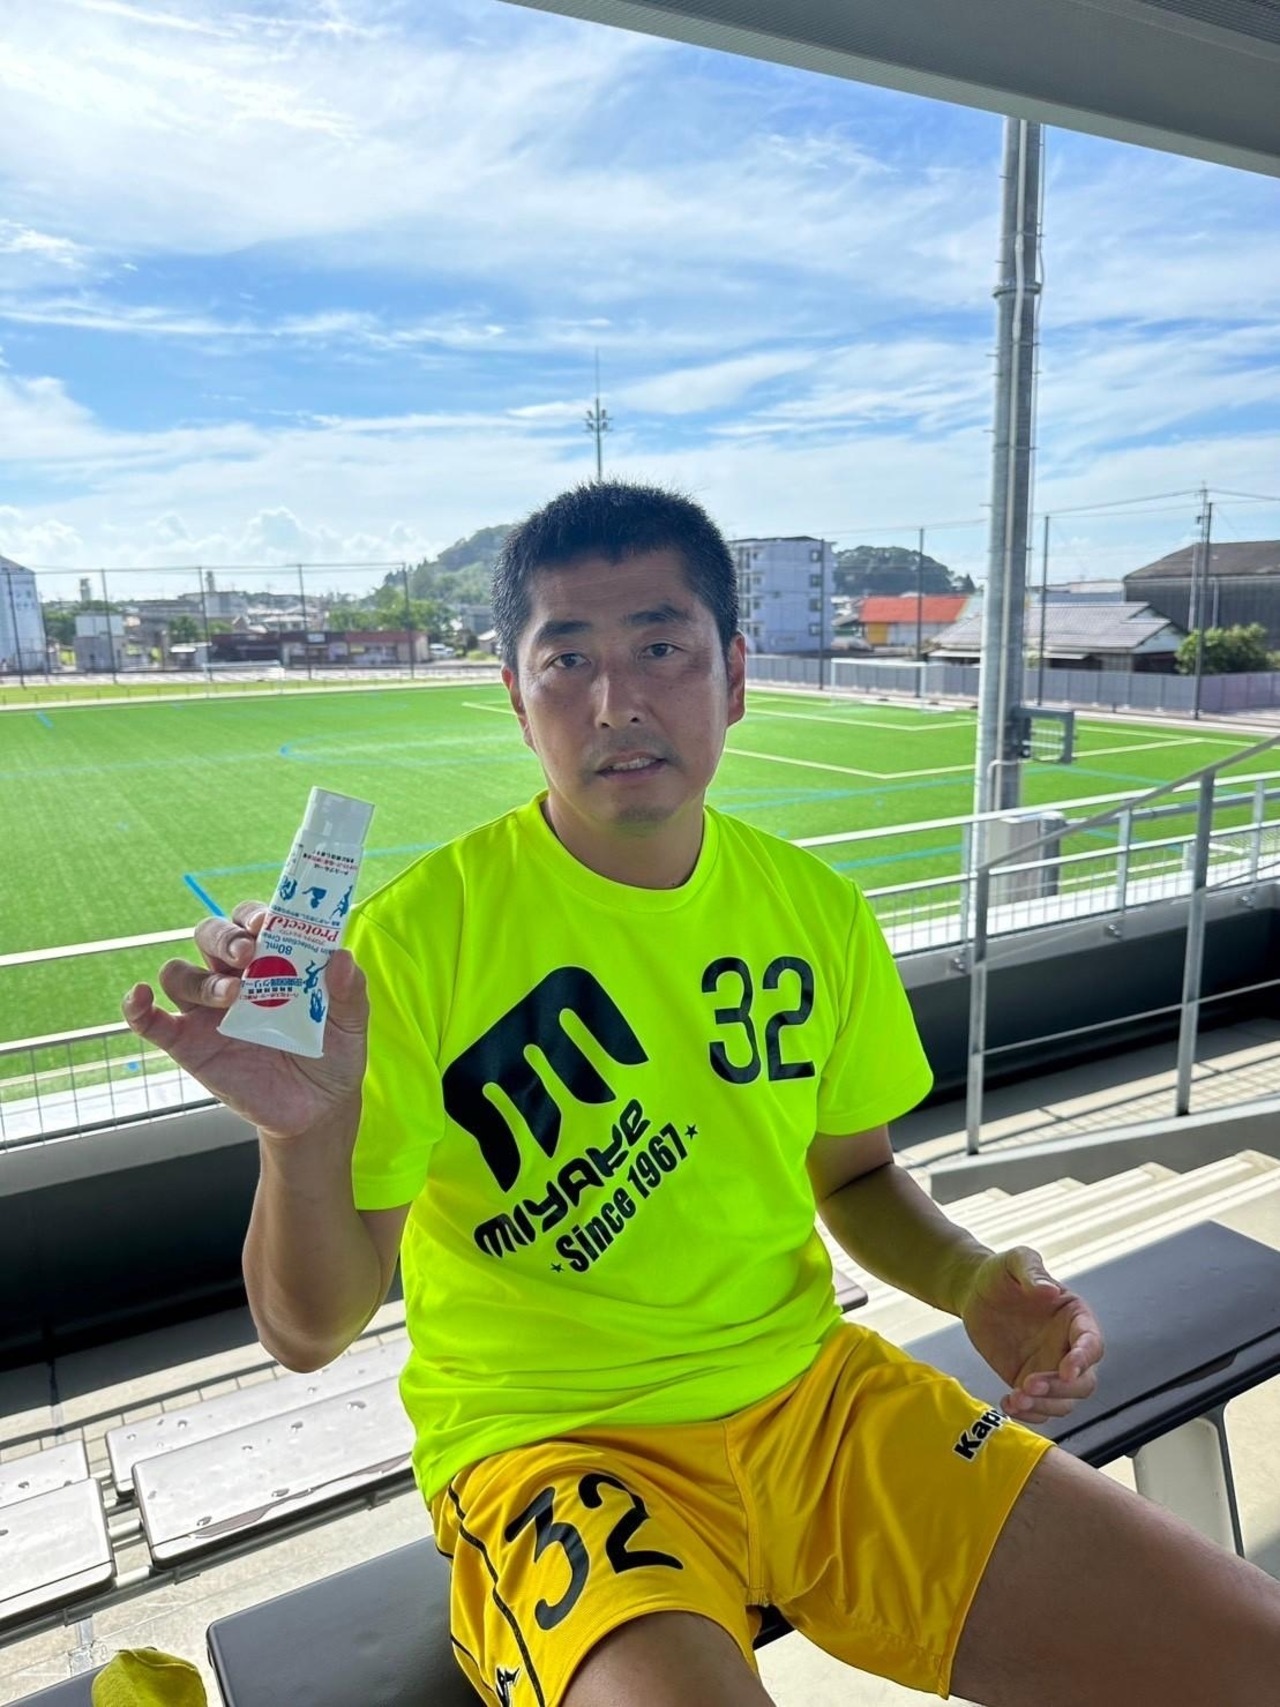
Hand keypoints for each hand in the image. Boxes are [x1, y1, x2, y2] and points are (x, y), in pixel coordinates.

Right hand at [121, 900, 367, 1142]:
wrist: (315, 1110)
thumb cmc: (332, 1055)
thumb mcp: (351, 1025)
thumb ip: (349, 992)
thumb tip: (341, 957)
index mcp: (271, 958)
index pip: (250, 920)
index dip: (253, 915)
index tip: (268, 923)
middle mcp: (234, 976)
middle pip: (210, 935)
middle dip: (224, 938)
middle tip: (248, 954)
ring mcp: (207, 1010)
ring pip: (180, 973)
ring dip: (201, 978)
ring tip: (232, 995)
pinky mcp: (188, 1044)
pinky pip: (150, 1021)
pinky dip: (137, 1007)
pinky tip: (140, 998)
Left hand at [959, 1245, 1103, 1424]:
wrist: (975, 1292)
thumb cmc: (1001, 1273)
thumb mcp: (1015, 1261)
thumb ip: (1032, 1272)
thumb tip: (1049, 1289)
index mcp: (1075, 1317)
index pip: (1092, 1344)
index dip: (1083, 1359)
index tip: (1066, 1370)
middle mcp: (1069, 1347)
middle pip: (1084, 1382)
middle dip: (1061, 1389)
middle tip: (1029, 1384)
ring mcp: (1051, 1368)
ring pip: (1065, 1402)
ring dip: (1045, 1406)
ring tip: (1016, 1399)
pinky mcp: (1030, 1382)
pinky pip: (1040, 1408)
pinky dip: (1029, 1414)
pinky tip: (1010, 1404)